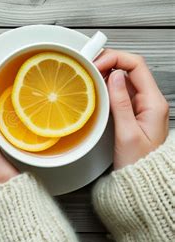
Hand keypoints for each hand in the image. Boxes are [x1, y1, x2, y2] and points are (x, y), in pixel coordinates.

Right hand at [95, 49, 168, 169]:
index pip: (136, 65)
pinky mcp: (131, 112)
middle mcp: (149, 101)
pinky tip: (94, 89)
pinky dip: (105, 86)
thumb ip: (121, 103)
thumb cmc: (138, 164)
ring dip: (105, 73)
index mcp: (153, 103)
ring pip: (123, 78)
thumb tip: (114, 77)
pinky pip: (119, 91)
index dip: (115, 58)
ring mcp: (140, 106)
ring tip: (88, 75)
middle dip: (108, 62)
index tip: (96, 64)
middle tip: (88, 66)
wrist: (142, 182)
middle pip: (130, 67)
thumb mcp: (127, 133)